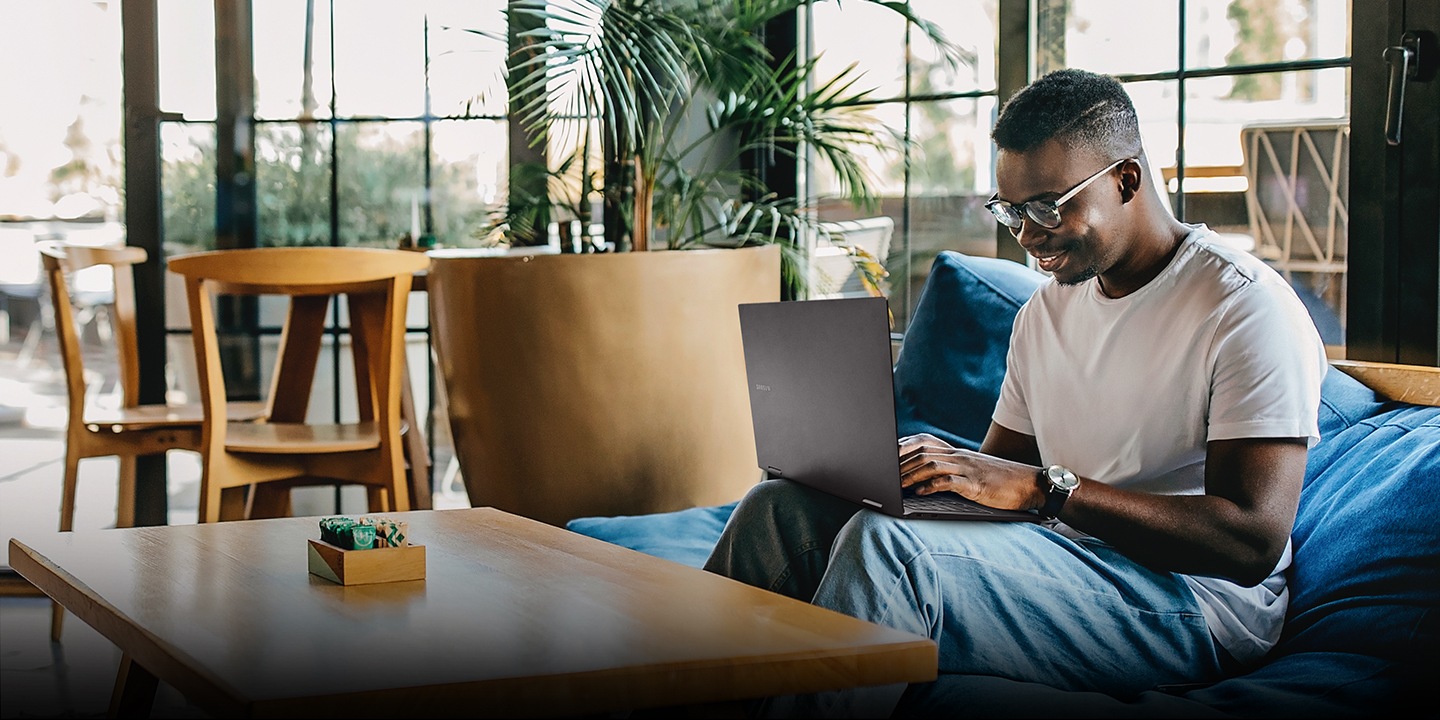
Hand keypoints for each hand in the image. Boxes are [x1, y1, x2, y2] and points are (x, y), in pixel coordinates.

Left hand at [897, 433, 1042, 510]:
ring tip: (896, 485)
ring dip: (910, 474)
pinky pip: (948, 482)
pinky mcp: (975, 484)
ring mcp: (967, 468)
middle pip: (922, 452)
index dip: (902, 447)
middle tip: (883, 474)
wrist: (1029, 484)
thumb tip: (923, 479)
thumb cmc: (998, 481)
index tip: (885, 457)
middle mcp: (959, 456)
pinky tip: (919, 493)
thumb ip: (950, 471)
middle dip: (900, 463)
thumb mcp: (971, 471)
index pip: (923, 442)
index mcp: (956, 453)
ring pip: (931, 464)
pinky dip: (930, 486)